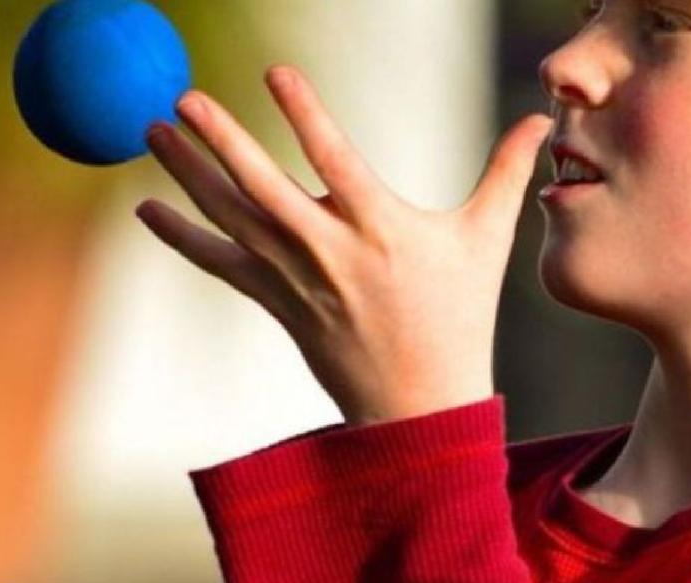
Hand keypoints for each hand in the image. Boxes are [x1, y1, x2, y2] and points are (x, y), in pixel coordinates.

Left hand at [137, 64, 552, 426]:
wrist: (417, 403)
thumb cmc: (459, 317)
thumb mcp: (487, 242)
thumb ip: (504, 174)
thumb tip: (541, 121)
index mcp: (382, 229)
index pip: (336, 158)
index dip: (305, 112)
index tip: (276, 71)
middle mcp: (330, 252)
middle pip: (263, 188)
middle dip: (220, 141)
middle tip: (183, 98)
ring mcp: (296, 280)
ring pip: (231, 219)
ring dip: (188, 174)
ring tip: (152, 131)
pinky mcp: (276, 302)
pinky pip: (221, 264)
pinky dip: (183, 237)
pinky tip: (148, 208)